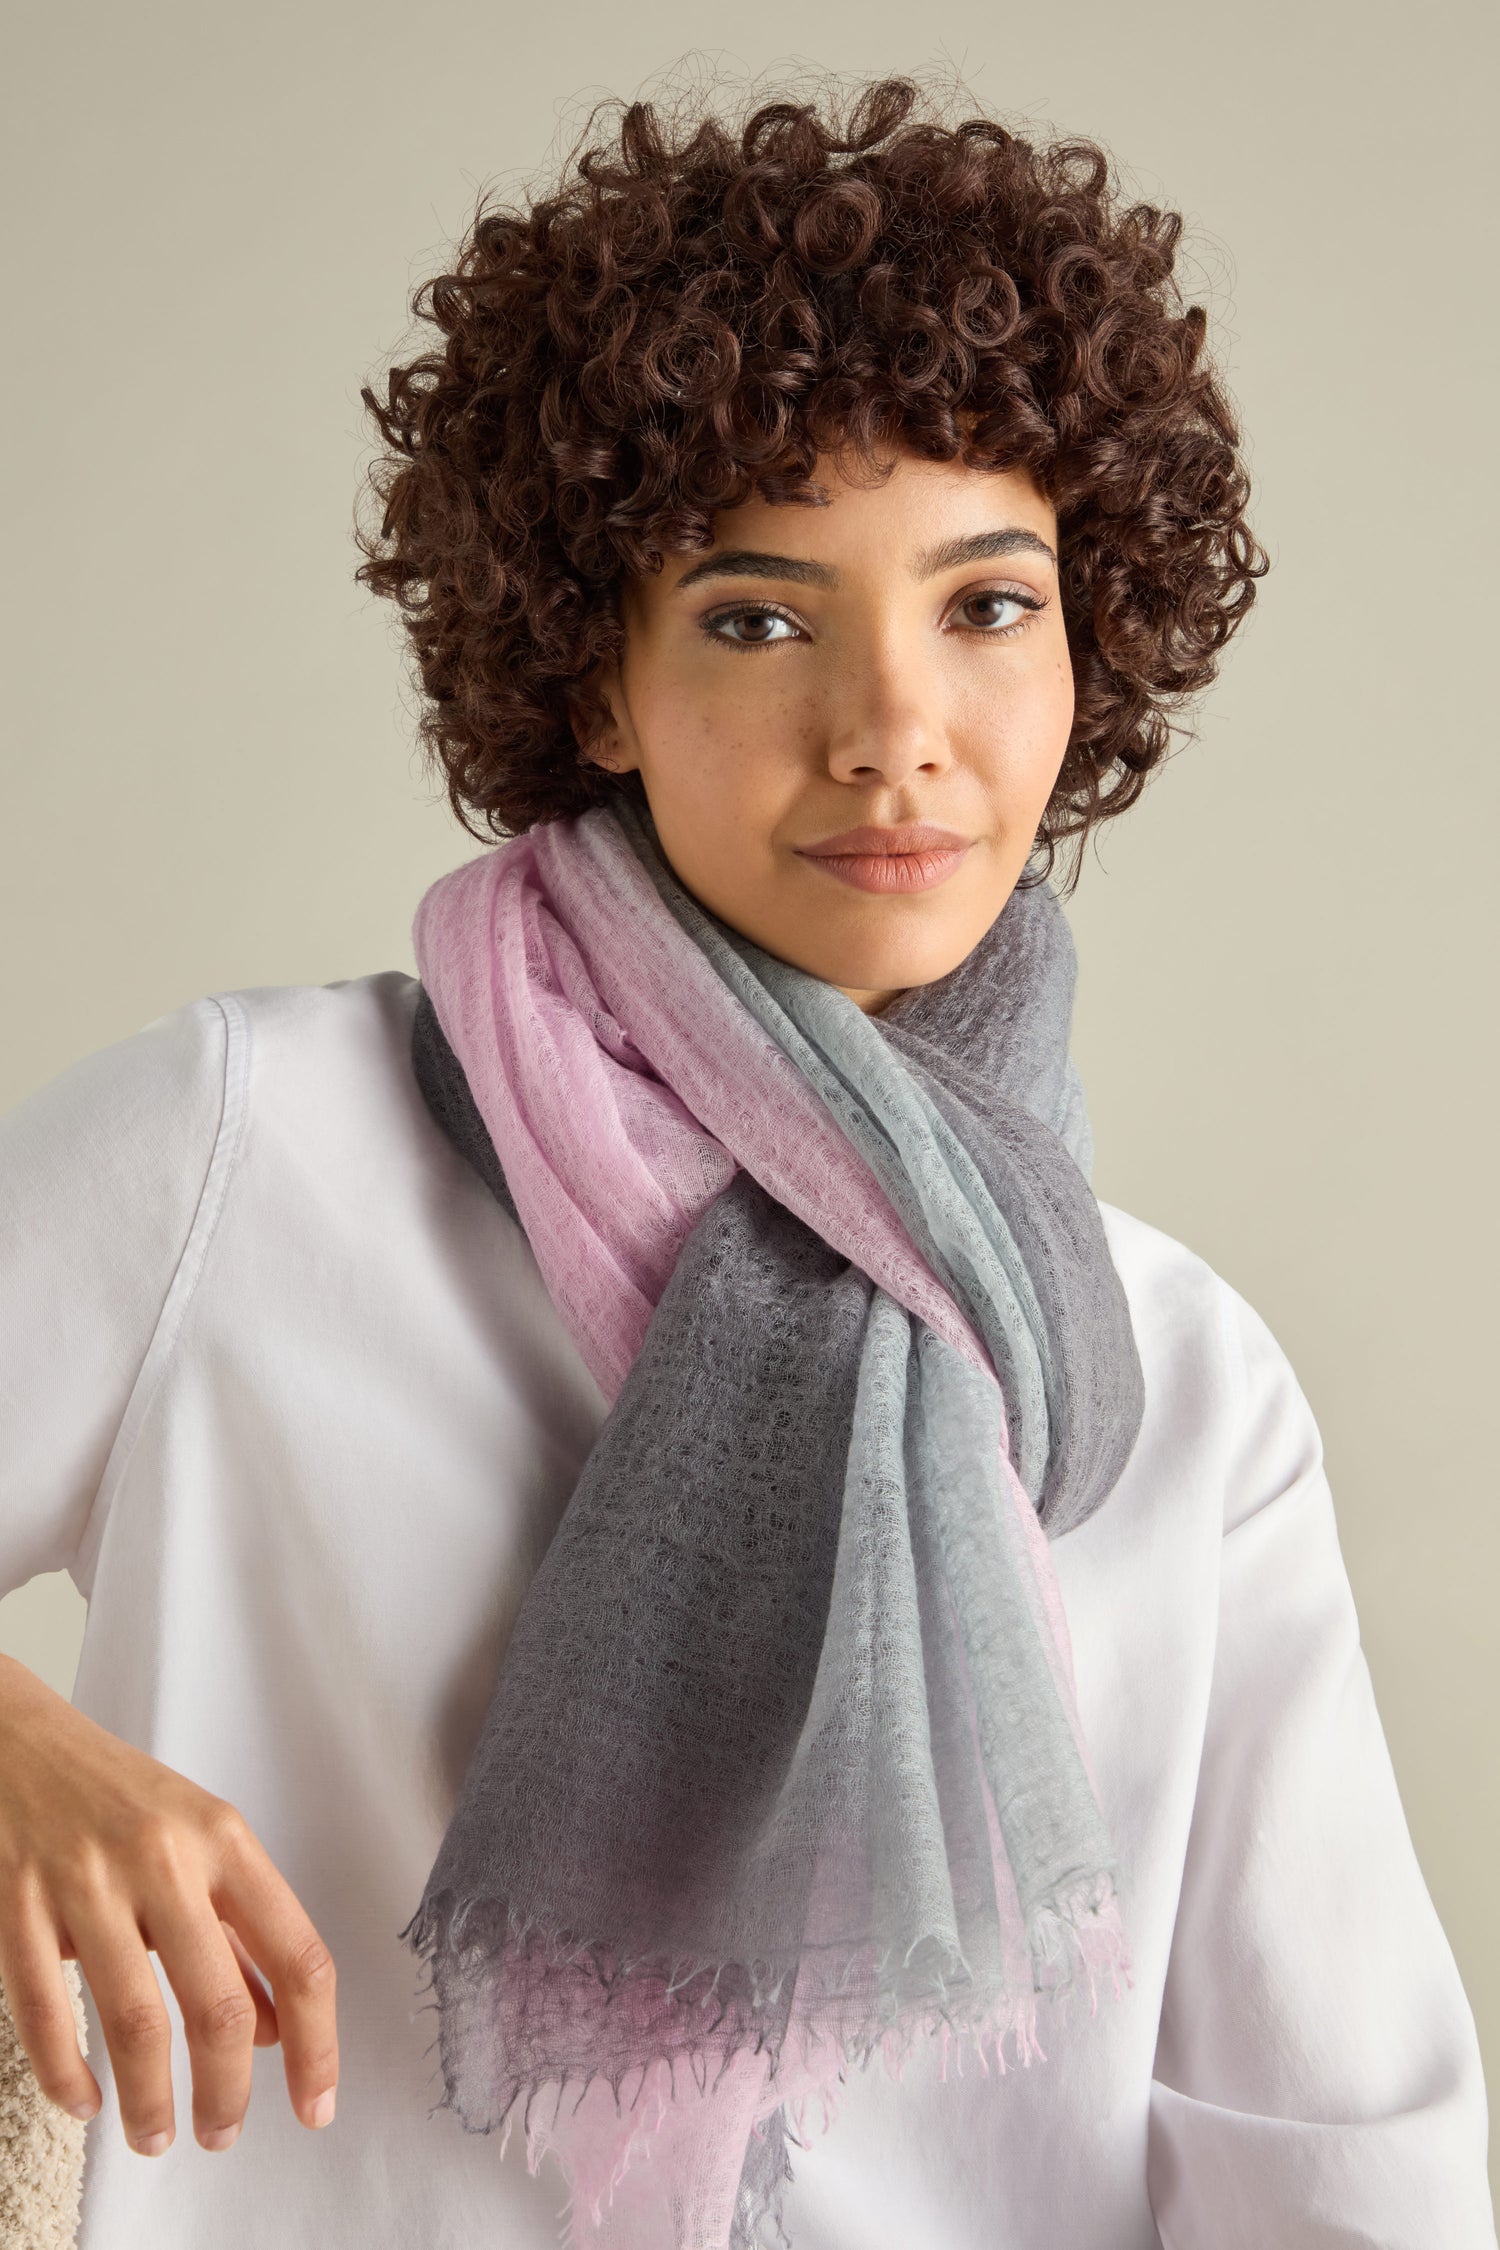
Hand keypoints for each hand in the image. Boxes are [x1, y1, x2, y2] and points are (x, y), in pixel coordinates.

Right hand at [0, 1654, 337, 2154]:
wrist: (20, 1741)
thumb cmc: (122, 1797)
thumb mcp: (201, 1843)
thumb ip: (240, 1934)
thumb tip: (277, 2032)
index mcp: (225, 1840)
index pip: (296, 1954)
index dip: (317, 2042)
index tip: (316, 2104)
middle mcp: (164, 1859)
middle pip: (216, 2005)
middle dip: (226, 2091)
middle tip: (222, 2133)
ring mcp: (87, 1883)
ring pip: (135, 2023)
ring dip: (151, 2100)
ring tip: (155, 2136)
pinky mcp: (19, 1904)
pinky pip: (46, 2012)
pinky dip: (68, 2074)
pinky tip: (87, 2100)